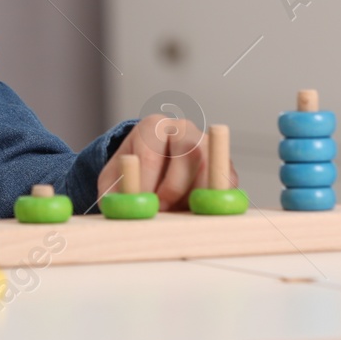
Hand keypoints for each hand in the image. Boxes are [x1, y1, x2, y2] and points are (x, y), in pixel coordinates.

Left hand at [97, 118, 231, 209]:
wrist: (151, 174)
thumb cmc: (131, 176)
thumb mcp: (115, 181)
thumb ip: (117, 193)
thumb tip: (126, 208)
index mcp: (153, 127)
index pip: (151, 152)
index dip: (146, 183)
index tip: (143, 203)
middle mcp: (184, 129)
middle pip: (190, 153)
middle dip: (175, 188)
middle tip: (162, 210)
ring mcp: (209, 146)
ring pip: (212, 170)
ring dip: (194, 198)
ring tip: (175, 212)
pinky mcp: (225, 168)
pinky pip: (225, 188)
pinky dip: (211, 205)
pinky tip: (190, 211)